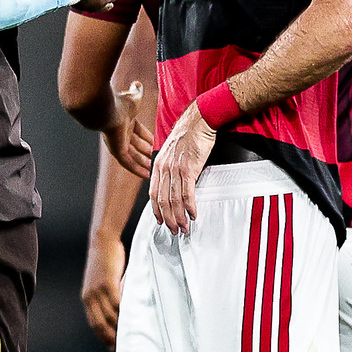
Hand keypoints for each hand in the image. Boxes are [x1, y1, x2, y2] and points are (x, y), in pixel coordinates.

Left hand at [81, 235, 125, 349]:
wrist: (102, 242)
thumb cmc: (104, 260)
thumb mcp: (101, 281)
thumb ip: (106, 295)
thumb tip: (118, 309)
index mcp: (87, 297)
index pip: (93, 323)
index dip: (101, 336)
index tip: (110, 346)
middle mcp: (90, 296)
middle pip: (99, 323)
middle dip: (109, 337)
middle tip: (119, 346)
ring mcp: (98, 290)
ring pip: (108, 315)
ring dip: (118, 327)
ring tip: (128, 334)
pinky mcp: (108, 283)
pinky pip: (116, 302)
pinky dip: (123, 312)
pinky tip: (130, 318)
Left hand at [104, 83, 152, 178]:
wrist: (104, 108)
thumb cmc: (119, 101)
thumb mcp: (134, 96)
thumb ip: (136, 91)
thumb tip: (137, 83)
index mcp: (124, 120)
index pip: (138, 131)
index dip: (148, 137)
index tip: (157, 143)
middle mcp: (120, 132)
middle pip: (135, 145)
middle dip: (146, 152)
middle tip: (156, 159)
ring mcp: (118, 142)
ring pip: (132, 156)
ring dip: (143, 163)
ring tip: (153, 170)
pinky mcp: (117, 150)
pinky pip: (128, 163)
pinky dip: (137, 169)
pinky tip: (146, 175)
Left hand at [150, 106, 217, 234]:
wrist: (199, 121)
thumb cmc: (188, 136)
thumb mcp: (172, 153)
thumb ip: (170, 168)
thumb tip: (174, 184)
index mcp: (158, 165)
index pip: (153, 193)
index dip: (156, 209)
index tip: (160, 221)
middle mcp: (164, 168)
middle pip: (162, 200)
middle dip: (168, 218)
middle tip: (174, 231)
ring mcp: (175, 169)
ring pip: (173, 199)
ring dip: (179, 216)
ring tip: (184, 227)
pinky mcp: (189, 169)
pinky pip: (186, 192)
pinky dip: (189, 206)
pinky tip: (193, 214)